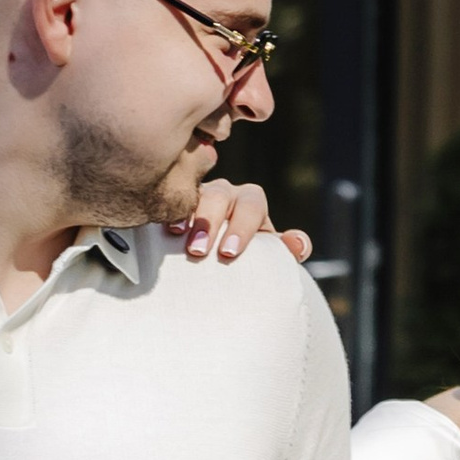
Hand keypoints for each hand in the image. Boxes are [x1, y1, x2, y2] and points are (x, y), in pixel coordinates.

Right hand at [179, 174, 312, 264]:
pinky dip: (168, 213)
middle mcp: (224, 193)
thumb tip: (297, 242)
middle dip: (210, 221)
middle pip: (219, 195)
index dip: (241, 226)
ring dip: (186, 215)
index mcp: (250, 202)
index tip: (229, 252)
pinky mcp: (174, 204)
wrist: (222, 265)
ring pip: (193, 194)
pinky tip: (162, 228)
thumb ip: (288, 250)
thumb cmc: (248, 258)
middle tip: (200, 251)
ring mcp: (197, 196)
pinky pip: (170, 201)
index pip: (251, 204)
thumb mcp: (269, 255)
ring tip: (177, 235)